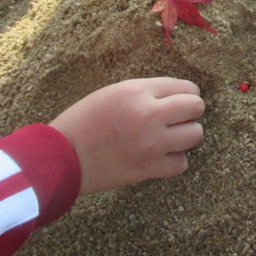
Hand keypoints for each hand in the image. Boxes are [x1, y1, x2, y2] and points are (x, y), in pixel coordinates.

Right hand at [49, 77, 204, 194]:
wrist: (59, 158)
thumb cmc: (83, 122)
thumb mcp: (113, 93)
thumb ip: (147, 92)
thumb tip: (179, 95)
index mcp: (137, 92)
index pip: (185, 86)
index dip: (185, 93)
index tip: (177, 101)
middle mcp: (148, 114)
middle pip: (196, 107)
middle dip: (190, 111)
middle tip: (176, 118)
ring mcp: (151, 143)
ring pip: (195, 134)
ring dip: (185, 135)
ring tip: (169, 137)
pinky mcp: (148, 168)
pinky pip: (182, 163)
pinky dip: (174, 160)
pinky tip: (160, 156)